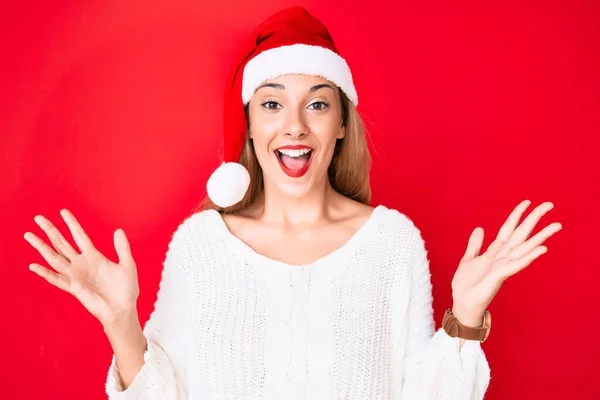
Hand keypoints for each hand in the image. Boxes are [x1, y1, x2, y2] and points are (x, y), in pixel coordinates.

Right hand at [24, 209, 139, 327]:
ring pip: (55, 258)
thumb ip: (122, 248)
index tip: (63, 211)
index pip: (80, 236)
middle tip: (38, 218)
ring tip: (29, 235)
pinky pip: (57, 279)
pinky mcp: (74, 288)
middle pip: (62, 243)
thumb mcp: (127, 264)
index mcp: (94, 257)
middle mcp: (82, 264)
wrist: (123, 309)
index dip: (72, 224)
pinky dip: (45, 273)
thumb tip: (118, 230)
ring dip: (42, 247)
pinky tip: (34, 266)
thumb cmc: (125, 290)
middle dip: (50, 230)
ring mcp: (76, 275)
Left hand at [451, 200, 561, 326]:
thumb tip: (480, 228)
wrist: (462, 303)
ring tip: (556, 226)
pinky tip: (542, 250)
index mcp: (495, 252)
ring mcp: (503, 266)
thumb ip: (475, 245)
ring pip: (524, 248)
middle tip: (549, 205)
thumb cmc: (466, 285)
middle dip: (534, 219)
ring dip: (540, 237)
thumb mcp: (468, 259)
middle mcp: (502, 257)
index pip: (508, 229)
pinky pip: (516, 265)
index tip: (527, 201)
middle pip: (521, 234)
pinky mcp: (499, 276)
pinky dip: (529, 257)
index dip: (517, 215)